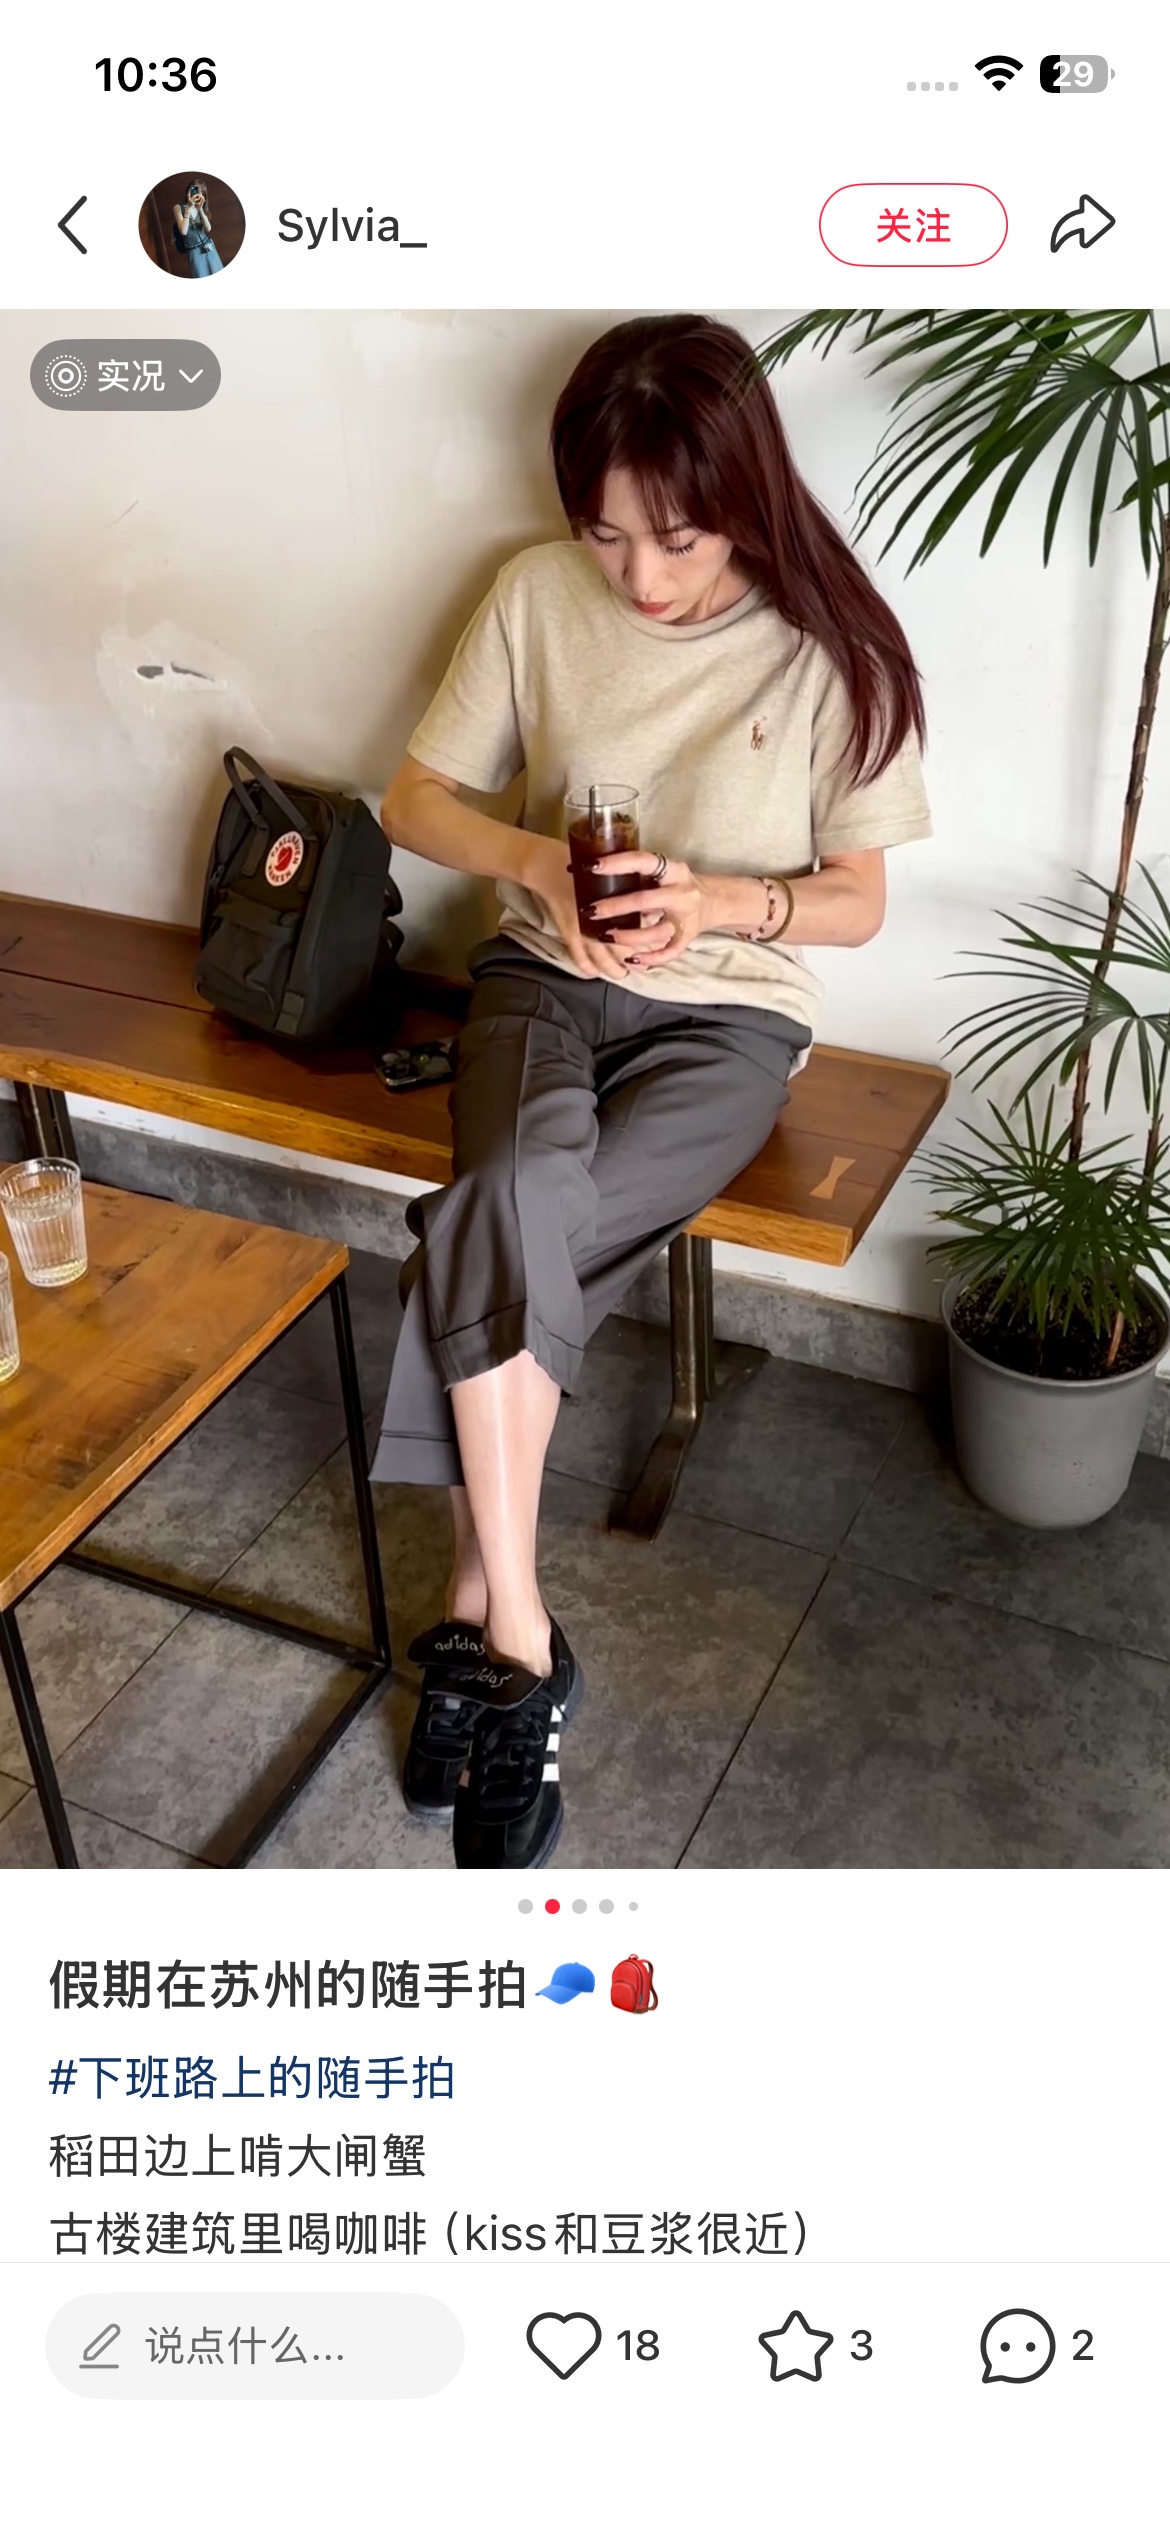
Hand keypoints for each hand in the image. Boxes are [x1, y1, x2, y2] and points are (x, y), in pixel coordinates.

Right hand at [519, 836, 648, 983]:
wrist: (549, 865)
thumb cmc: (582, 865)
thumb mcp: (612, 873)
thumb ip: (629, 889)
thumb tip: (647, 904)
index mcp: (617, 904)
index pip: (637, 931)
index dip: (647, 943)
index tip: (656, 949)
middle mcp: (602, 920)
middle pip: (622, 949)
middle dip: (632, 961)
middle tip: (641, 967)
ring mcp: (584, 930)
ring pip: (602, 959)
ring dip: (613, 970)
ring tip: (621, 974)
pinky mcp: (568, 933)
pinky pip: (579, 958)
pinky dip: (588, 968)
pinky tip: (594, 973)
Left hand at [583, 851, 713, 968]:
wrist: (714, 901)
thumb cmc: (678, 884)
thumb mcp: (665, 872)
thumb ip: (640, 874)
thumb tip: (597, 876)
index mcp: (674, 870)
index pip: (643, 862)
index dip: (617, 863)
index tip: (591, 867)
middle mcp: (681, 893)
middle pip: (646, 901)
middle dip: (615, 906)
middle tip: (590, 911)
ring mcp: (686, 918)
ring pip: (656, 931)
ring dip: (629, 936)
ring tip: (605, 937)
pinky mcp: (688, 938)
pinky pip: (670, 952)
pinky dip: (651, 959)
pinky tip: (631, 960)